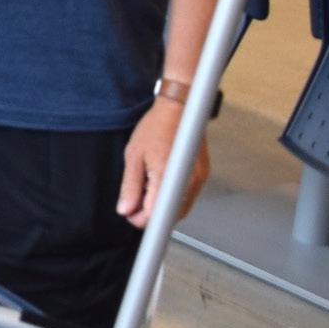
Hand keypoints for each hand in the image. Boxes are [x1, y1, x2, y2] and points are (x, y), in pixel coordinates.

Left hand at [117, 98, 209, 226]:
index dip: (140, 219)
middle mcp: (188, 181)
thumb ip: (130, 186)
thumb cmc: (156, 127)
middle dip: (151, 211)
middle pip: (170, 215)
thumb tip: (126, 209)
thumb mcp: (134, 156)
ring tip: (150, 181)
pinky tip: (162, 178)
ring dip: (163, 203)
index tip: (131, 213)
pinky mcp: (202, 175)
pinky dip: (173, 194)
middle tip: (138, 194)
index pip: (156, 216)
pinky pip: (187, 196)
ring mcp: (198, 179)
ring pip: (180, 208)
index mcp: (167, 176)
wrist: (179, 108)